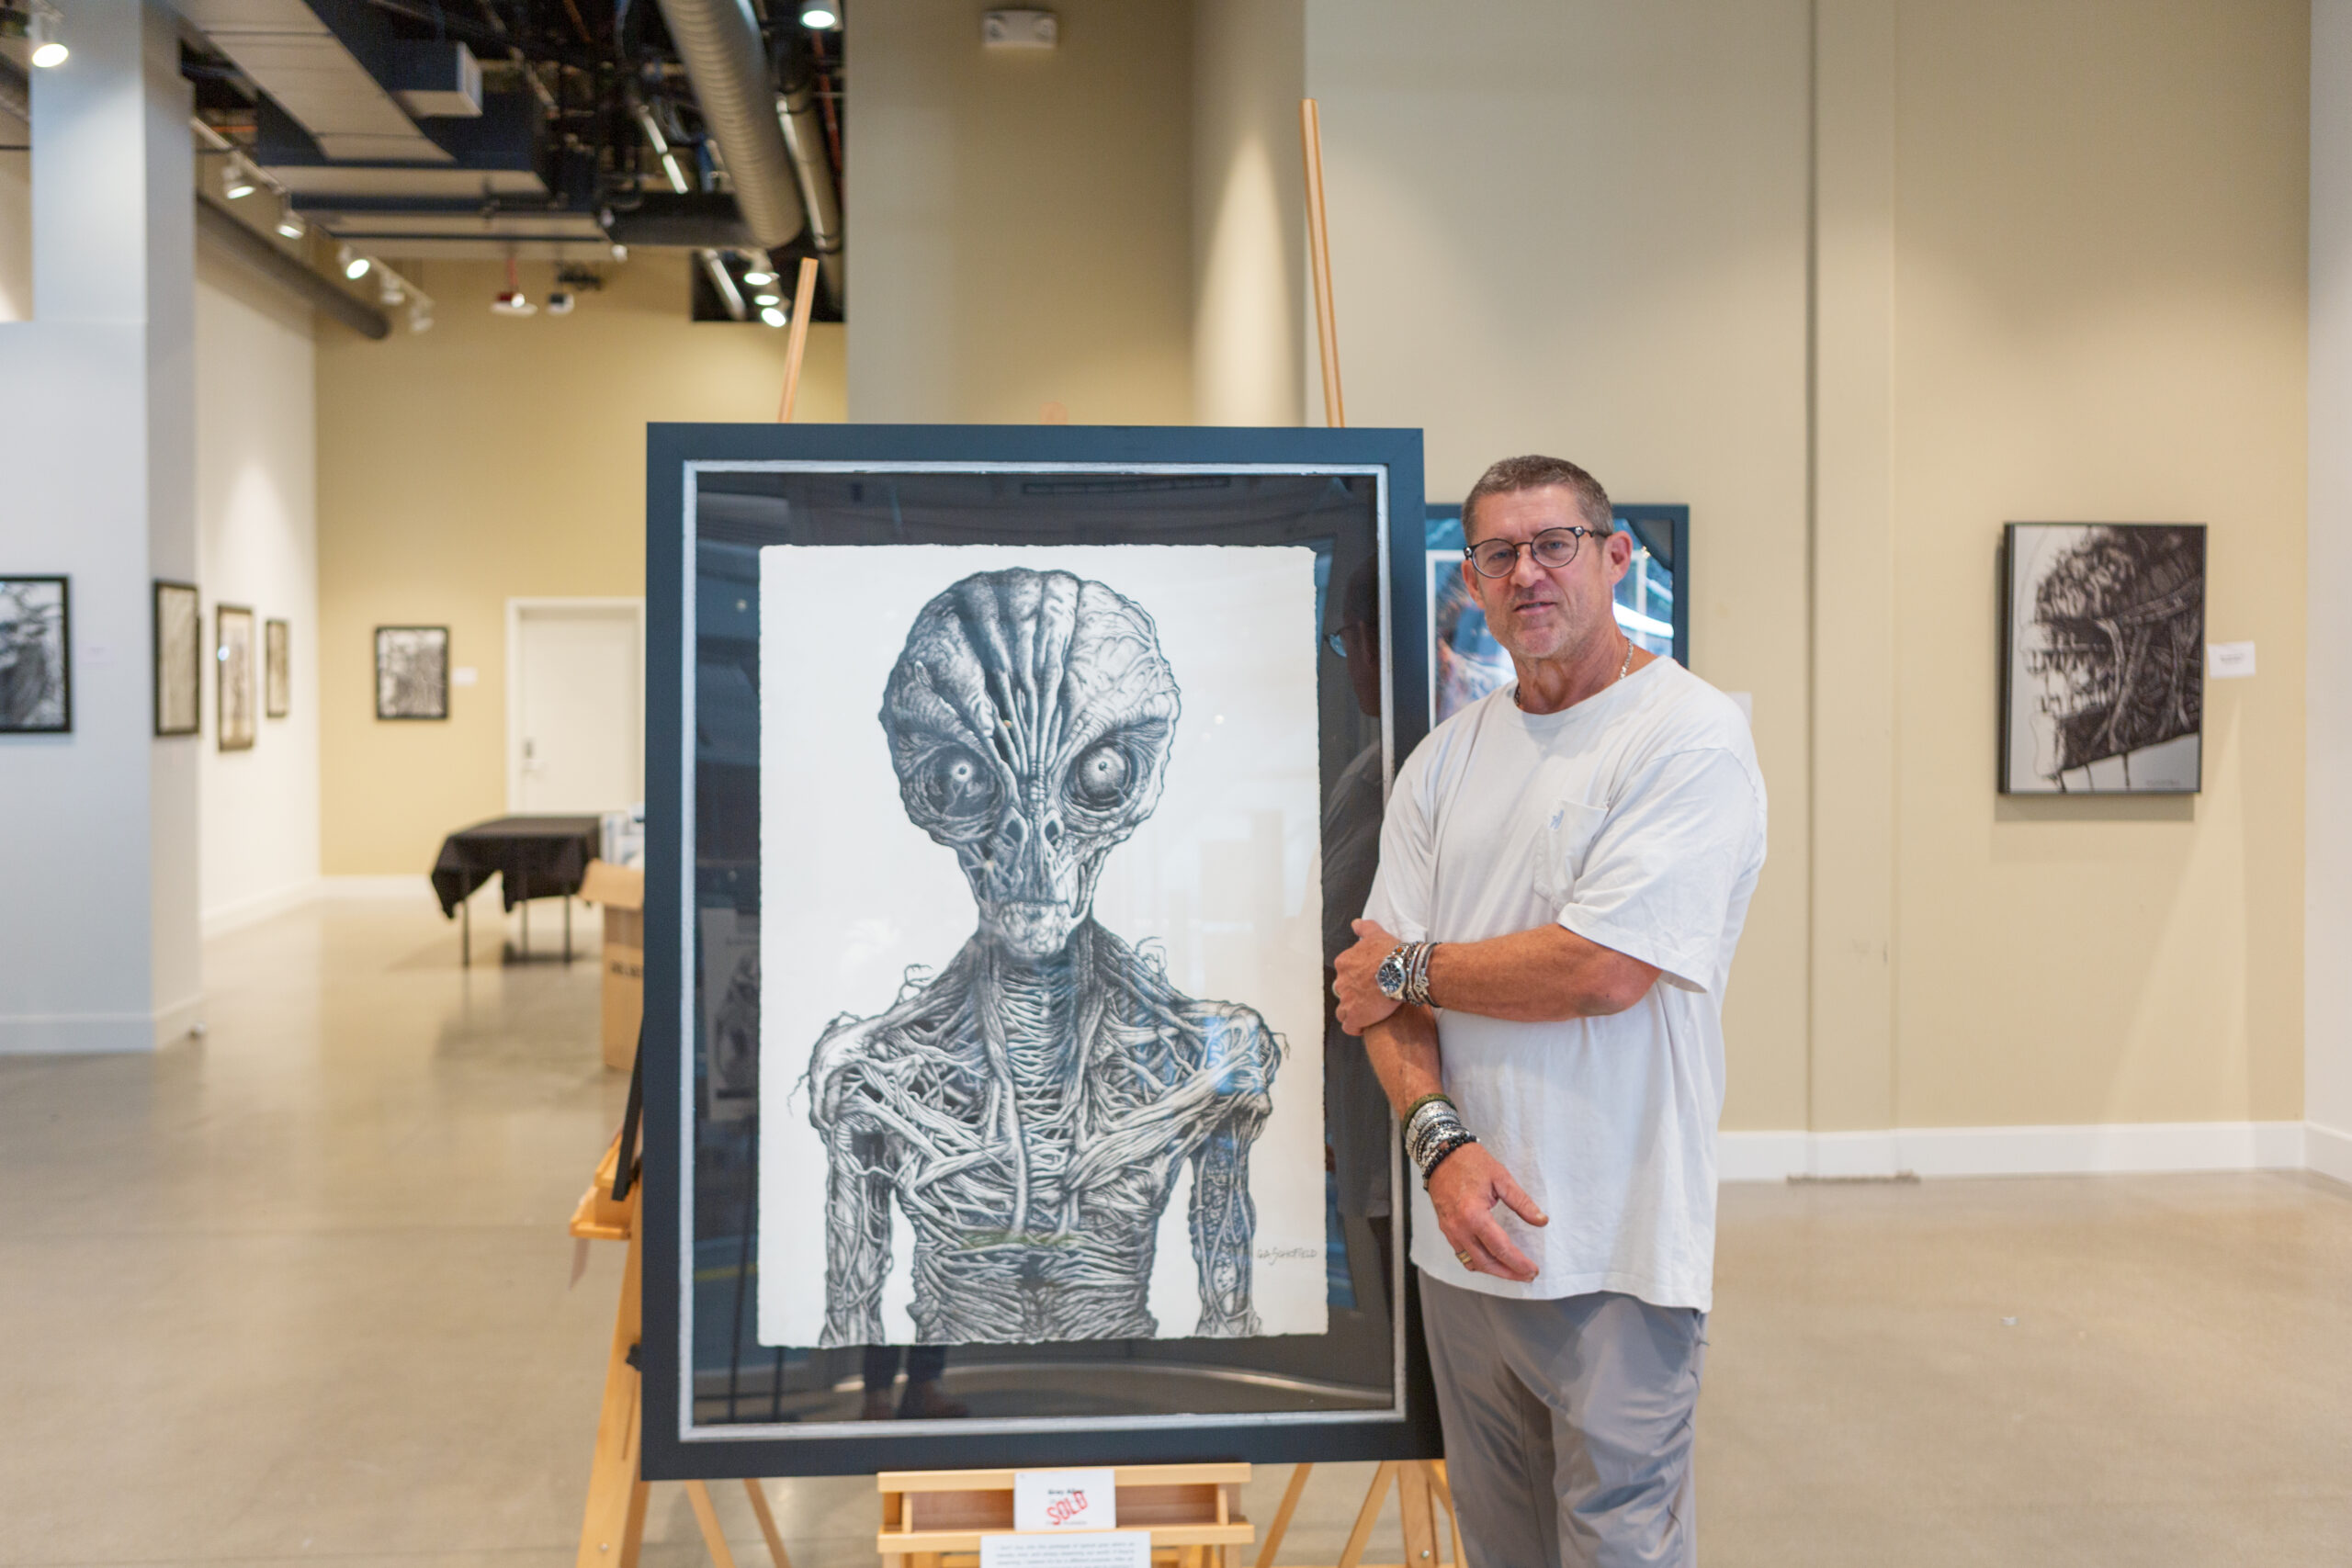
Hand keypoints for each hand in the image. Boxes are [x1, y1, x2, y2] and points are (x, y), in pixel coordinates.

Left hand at [1333, 918, 1402, 1033]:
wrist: (1403, 971)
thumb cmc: (1392, 952)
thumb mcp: (1377, 935)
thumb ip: (1365, 928)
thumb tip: (1355, 923)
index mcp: (1344, 963)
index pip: (1345, 974)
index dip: (1357, 979)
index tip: (1370, 982)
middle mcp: (1341, 981)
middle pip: (1343, 991)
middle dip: (1354, 995)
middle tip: (1371, 997)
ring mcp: (1347, 1000)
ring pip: (1343, 1010)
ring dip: (1353, 1012)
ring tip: (1368, 1013)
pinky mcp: (1355, 1017)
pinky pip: (1350, 1026)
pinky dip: (1356, 1027)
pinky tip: (1365, 1026)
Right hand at [1428, 1143, 1547, 1281]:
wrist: (1440, 1153)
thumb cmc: (1470, 1162)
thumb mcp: (1501, 1178)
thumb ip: (1522, 1202)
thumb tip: (1541, 1220)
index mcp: (1474, 1214)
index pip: (1500, 1248)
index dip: (1518, 1263)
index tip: (1532, 1270)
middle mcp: (1459, 1227)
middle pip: (1486, 1262)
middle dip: (1508, 1273)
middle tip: (1526, 1275)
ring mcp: (1450, 1230)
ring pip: (1472, 1263)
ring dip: (1493, 1271)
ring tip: (1512, 1271)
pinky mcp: (1446, 1229)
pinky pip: (1461, 1254)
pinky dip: (1477, 1262)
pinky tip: (1491, 1259)